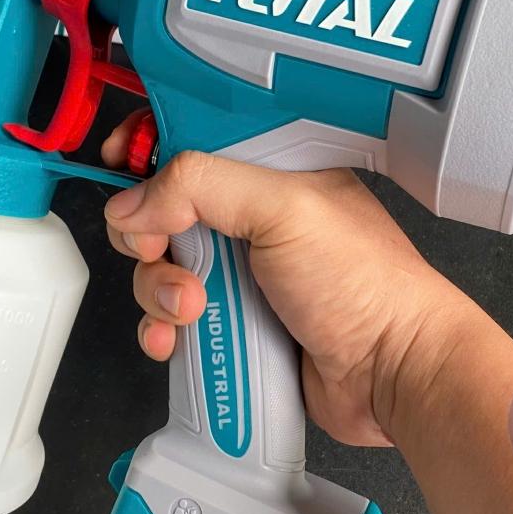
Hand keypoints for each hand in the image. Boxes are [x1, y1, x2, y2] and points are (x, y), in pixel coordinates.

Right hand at [101, 112, 485, 445]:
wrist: (392, 374)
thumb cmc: (366, 285)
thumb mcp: (283, 208)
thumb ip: (200, 186)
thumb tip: (132, 202)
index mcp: (272, 173)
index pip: (195, 140)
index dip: (150, 146)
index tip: (120, 162)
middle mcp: (253, 220)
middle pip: (162, 209)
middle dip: (148, 235)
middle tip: (164, 251)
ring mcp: (242, 275)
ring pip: (160, 268)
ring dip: (157, 290)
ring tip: (191, 309)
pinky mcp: (233, 325)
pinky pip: (171, 319)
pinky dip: (162, 329)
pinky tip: (175, 338)